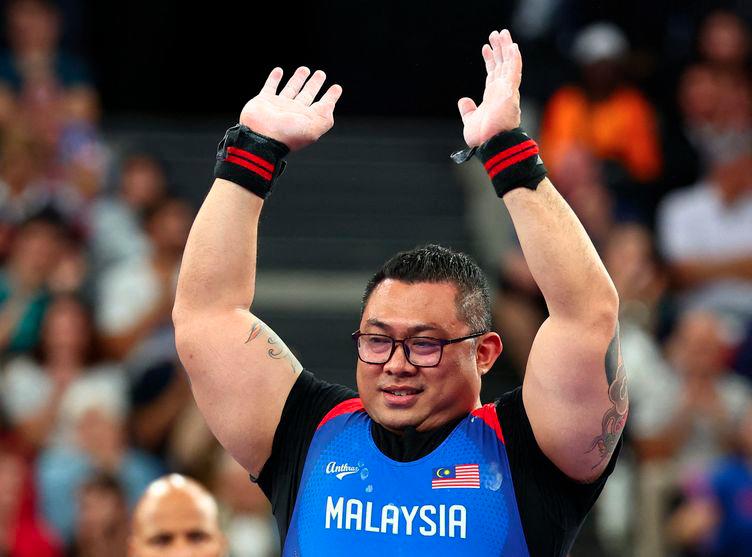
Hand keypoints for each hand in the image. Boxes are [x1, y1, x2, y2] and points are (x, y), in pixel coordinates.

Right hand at [239, 67, 342, 150]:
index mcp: (307, 119)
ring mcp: (279, 106)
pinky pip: (270, 87)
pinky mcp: (264, 101)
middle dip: (315, 84)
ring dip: (298, 79)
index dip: (330, 96)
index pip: (322, 106)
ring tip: (305, 69)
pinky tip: (279, 71)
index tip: (337, 87)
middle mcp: (294, 112)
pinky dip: (274, 79)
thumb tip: (330, 103)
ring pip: (291, 89)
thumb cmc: (288, 134)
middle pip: (307, 95)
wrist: (262, 137)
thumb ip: (325, 115)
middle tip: (321, 74)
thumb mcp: (314, 127)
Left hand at [458, 29, 521, 146]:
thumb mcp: (470, 121)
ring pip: (508, 64)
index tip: (485, 48)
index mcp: (493, 98)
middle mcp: (501, 92)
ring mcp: (507, 92)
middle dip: (499, 49)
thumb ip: (468, 110)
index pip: (492, 74)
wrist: (490, 145)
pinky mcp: (511, 93)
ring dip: (506, 48)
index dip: (489, 60)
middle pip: (501, 65)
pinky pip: (514, 72)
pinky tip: (513, 47)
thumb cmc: (483, 137)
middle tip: (496, 34)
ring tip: (502, 33)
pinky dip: (514, 59)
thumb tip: (463, 100)